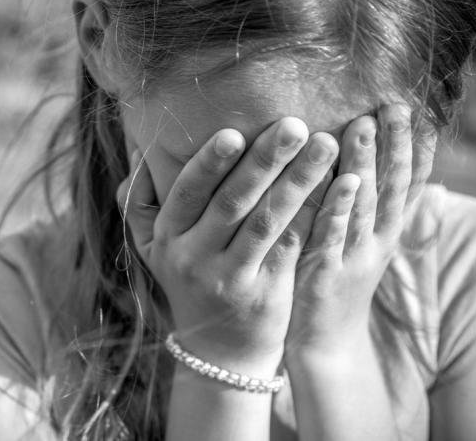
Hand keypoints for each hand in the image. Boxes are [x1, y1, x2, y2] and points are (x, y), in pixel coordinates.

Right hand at [117, 117, 338, 373]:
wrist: (217, 349)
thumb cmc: (189, 281)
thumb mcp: (153, 248)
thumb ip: (141, 203)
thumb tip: (138, 153)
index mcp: (167, 237)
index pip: (187, 193)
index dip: (209, 164)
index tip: (234, 132)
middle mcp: (194, 257)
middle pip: (231, 203)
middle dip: (264, 161)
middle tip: (294, 125)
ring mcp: (230, 277)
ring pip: (266, 222)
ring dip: (298, 180)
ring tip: (326, 144)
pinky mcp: (265, 292)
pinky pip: (291, 245)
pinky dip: (314, 214)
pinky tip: (337, 186)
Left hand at [285, 104, 432, 354]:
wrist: (323, 342)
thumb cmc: (336, 282)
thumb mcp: (360, 242)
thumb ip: (372, 207)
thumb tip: (393, 174)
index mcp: (384, 229)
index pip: (406, 182)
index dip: (412, 147)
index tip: (413, 110)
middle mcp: (376, 239)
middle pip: (391, 185)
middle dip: (393, 144)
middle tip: (393, 105)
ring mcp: (354, 255)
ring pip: (365, 204)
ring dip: (367, 163)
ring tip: (365, 125)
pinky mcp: (327, 272)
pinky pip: (334, 235)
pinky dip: (341, 207)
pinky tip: (344, 181)